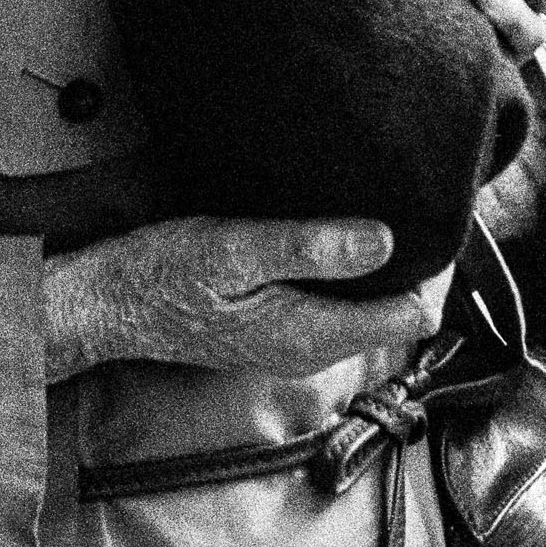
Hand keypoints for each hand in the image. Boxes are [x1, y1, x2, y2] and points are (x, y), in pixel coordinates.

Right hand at [40, 217, 446, 384]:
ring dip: (378, 266)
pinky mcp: (275, 329)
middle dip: (412, 262)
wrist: (108, 303)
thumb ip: (309, 248)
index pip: (414, 315)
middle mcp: (313, 348)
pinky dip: (346, 270)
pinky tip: (332, 230)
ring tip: (380, 204)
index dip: (435, 268)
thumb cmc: (163, 274)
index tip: (437, 215)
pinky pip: (335, 303)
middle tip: (415, 197)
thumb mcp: (234, 250)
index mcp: (313, 333)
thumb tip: (383, 241)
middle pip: (396, 311)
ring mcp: (294, 343)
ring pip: (366, 307)